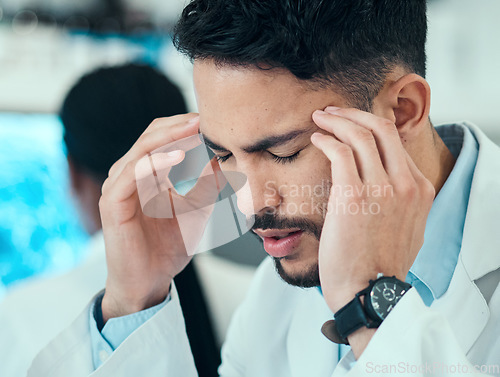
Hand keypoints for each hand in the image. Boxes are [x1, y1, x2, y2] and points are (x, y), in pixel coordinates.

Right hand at [99, 114, 224, 321]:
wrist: (148, 282)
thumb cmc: (168, 247)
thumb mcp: (196, 209)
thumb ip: (208, 184)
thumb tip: (225, 159)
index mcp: (145, 174)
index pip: (161, 138)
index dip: (184, 127)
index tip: (211, 122)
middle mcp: (127, 175)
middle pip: (150, 136)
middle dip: (178, 125)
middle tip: (205, 118)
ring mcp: (117, 188)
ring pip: (140, 150)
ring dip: (168, 137)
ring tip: (194, 129)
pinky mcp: (112, 204)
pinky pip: (131, 174)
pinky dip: (153, 162)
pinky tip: (176, 157)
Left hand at [311, 107, 434, 352]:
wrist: (370, 293)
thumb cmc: (379, 264)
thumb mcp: (407, 228)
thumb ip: (402, 201)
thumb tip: (384, 183)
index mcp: (420, 189)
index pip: (395, 142)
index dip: (369, 126)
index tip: (350, 124)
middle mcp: (405, 184)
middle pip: (381, 129)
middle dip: (353, 113)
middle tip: (332, 111)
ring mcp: (382, 188)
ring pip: (360, 135)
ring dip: (337, 120)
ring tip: (320, 118)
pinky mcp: (354, 195)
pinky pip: (340, 152)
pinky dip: (327, 138)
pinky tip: (316, 138)